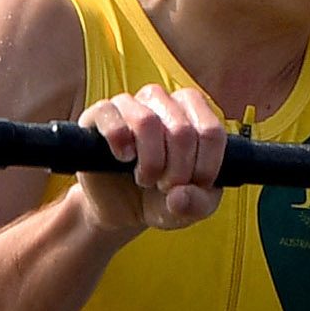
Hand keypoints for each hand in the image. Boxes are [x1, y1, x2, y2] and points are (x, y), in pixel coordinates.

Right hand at [72, 84, 229, 235]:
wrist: (122, 208)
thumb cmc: (163, 198)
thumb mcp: (191, 209)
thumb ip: (197, 204)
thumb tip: (178, 196)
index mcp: (194, 113)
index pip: (211, 132)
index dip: (205, 166)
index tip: (194, 185)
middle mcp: (163, 101)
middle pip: (181, 130)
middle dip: (177, 170)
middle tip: (165, 185)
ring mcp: (130, 104)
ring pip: (146, 121)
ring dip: (150, 161)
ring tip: (146, 178)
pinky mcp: (98, 114)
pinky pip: (108, 113)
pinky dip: (118, 140)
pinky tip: (123, 158)